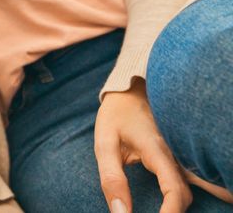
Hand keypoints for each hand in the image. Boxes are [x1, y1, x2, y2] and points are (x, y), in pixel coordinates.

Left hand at [94, 79, 191, 212]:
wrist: (129, 92)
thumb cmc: (115, 116)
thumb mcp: (104, 144)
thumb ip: (111, 179)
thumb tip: (120, 212)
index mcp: (157, 151)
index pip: (175, 191)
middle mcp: (174, 155)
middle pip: (185, 195)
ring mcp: (178, 156)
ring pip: (188, 190)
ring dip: (176, 206)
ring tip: (158, 211)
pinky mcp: (177, 157)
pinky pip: (186, 182)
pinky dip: (178, 197)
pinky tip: (167, 204)